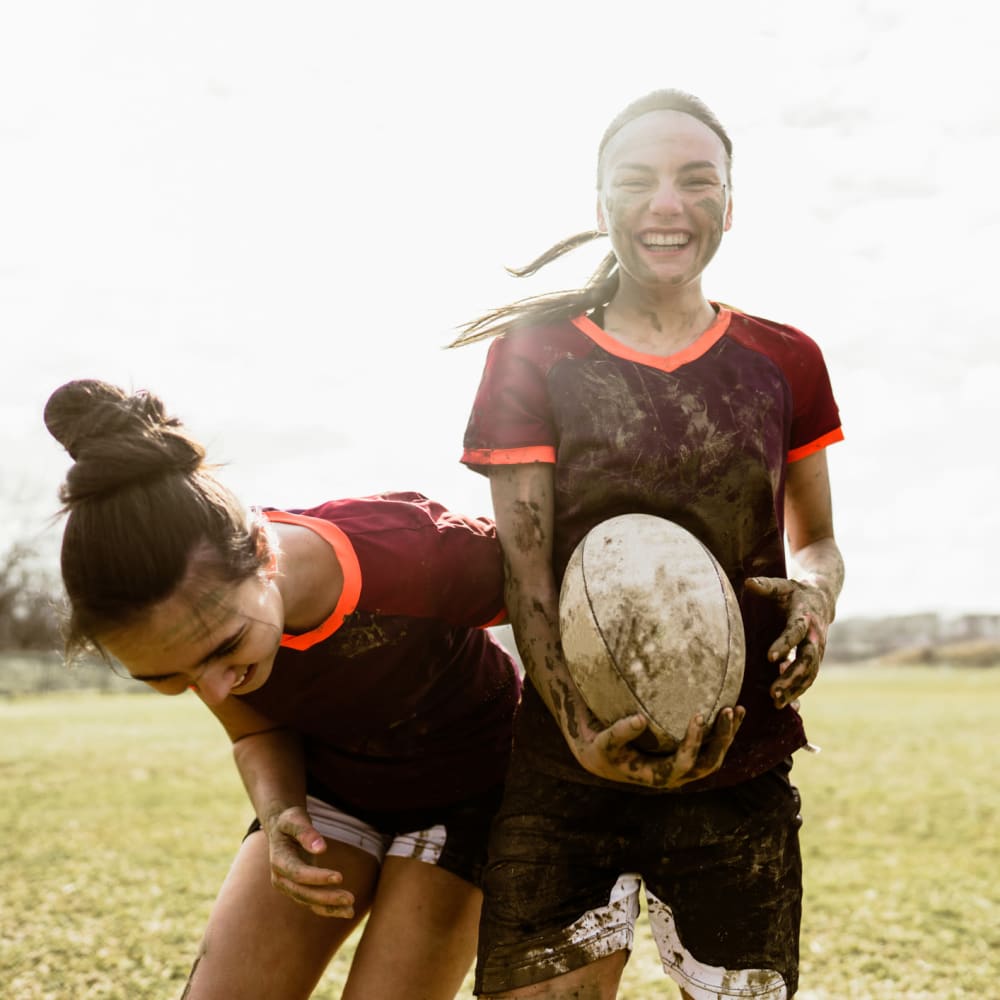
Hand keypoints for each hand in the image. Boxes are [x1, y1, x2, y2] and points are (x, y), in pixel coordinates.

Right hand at [264, 806, 354, 917]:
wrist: (280, 828)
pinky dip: (329, 909)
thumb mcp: (295, 819)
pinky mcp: (298, 890)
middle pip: (303, 893)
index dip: (317, 877)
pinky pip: (313, 903)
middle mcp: (280, 878)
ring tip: (351, 910)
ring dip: (330, 907)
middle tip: (350, 898)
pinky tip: (347, 911)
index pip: (298, 874)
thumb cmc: (289, 821)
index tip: (339, 877)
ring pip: (309, 902)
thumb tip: (321, 848)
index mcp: (278, 860)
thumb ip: (306, 832)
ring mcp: (288, 887)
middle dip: (326, 897)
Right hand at [572, 706, 744, 789]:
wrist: (604, 757)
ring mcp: (685, 764)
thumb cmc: (603, 749)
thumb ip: (620, 733)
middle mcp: (678, 774)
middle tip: (727, 710)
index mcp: (660, 776)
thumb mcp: (604, 743)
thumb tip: (640, 719)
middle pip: (710, 763)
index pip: (685, 763)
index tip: (698, 715)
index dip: (694, 742)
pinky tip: (732, 709)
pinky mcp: (688, 752)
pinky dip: (723, 729)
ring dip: (729, 733)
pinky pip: (711, 744)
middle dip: (722, 738)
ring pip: (716, 754)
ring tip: (737, 709)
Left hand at [745, 576, 832, 707]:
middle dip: (791, 677)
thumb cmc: (795, 593)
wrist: (822, 599)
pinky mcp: (815, 660)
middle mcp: (815, 637)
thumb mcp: (782, 586)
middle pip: (807, 660)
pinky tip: (787, 705)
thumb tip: (749, 583)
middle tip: (773, 691)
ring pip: (810, 674)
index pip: (795, 632)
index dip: (784, 644)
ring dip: (795, 689)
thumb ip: (766, 586)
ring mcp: (817, 651)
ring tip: (777, 703)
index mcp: (805, 617)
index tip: (770, 658)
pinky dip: (799, 692)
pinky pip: (809, 679)